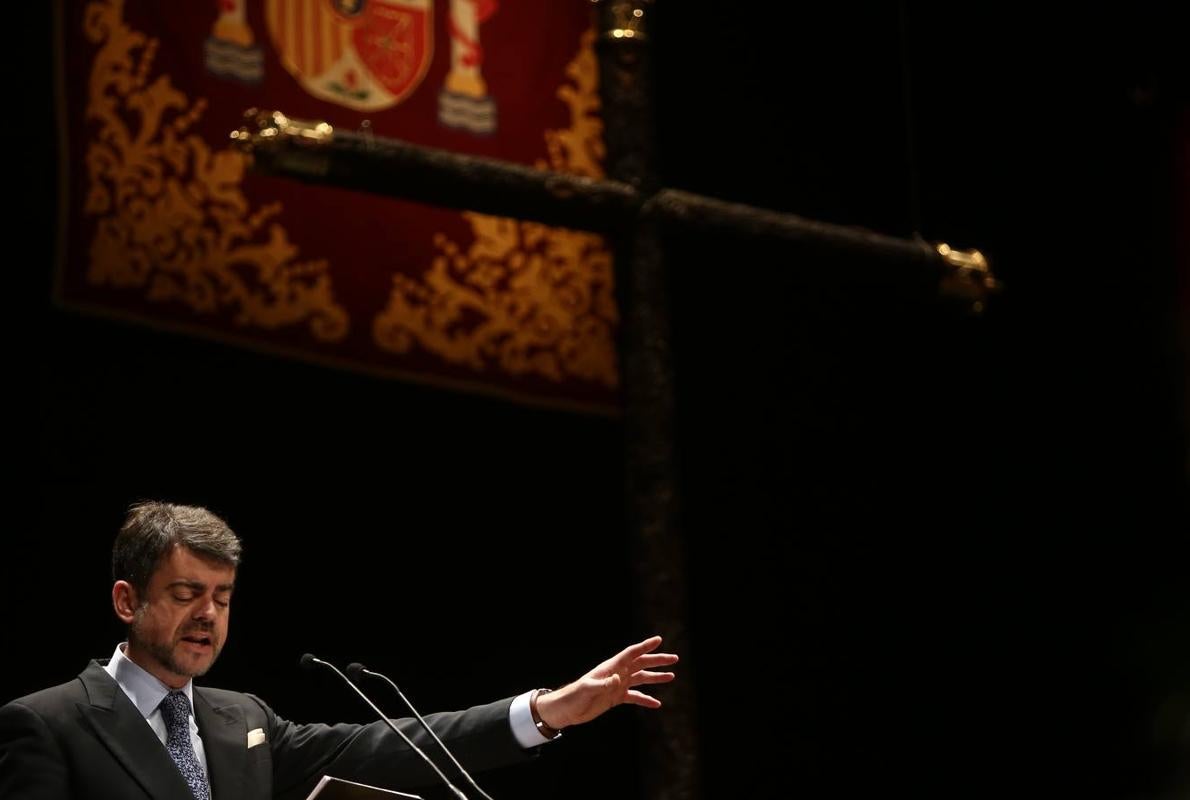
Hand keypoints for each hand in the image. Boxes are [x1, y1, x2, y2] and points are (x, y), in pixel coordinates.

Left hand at [535, 635, 677, 729]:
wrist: (566, 709)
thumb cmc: (574, 696)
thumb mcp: (587, 689)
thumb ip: (602, 684)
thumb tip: (618, 680)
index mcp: (611, 667)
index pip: (631, 653)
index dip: (645, 646)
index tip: (659, 640)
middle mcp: (617, 674)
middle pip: (641, 664)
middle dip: (657, 660)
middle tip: (674, 659)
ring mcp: (617, 686)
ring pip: (641, 679)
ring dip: (656, 678)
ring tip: (671, 676)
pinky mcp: (616, 698)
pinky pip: (635, 697)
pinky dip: (646, 699)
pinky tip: (657, 704)